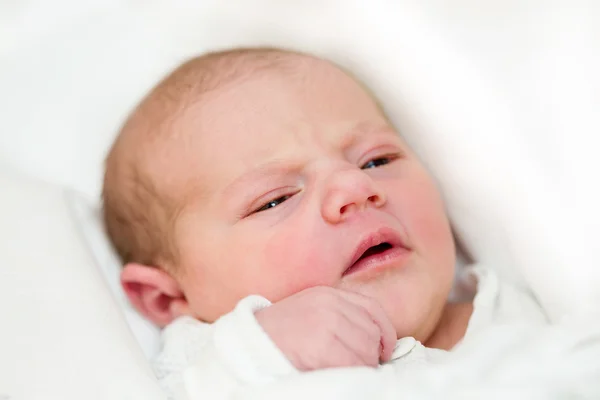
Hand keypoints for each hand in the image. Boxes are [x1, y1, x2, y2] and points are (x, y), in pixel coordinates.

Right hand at [254, 286, 395, 370]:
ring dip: (358, 369)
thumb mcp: (310, 315)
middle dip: (368, 356)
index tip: (386, 351)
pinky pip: (353, 366)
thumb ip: (339, 319)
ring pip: (366, 353)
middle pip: (371, 334)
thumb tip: (376, 344)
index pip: (373, 308)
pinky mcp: (321, 346)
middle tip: (350, 367)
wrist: (246, 347)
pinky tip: (332, 375)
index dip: (386, 332)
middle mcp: (329, 304)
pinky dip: (349, 377)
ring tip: (336, 371)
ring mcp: (326, 323)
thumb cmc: (279, 337)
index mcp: (327, 294)